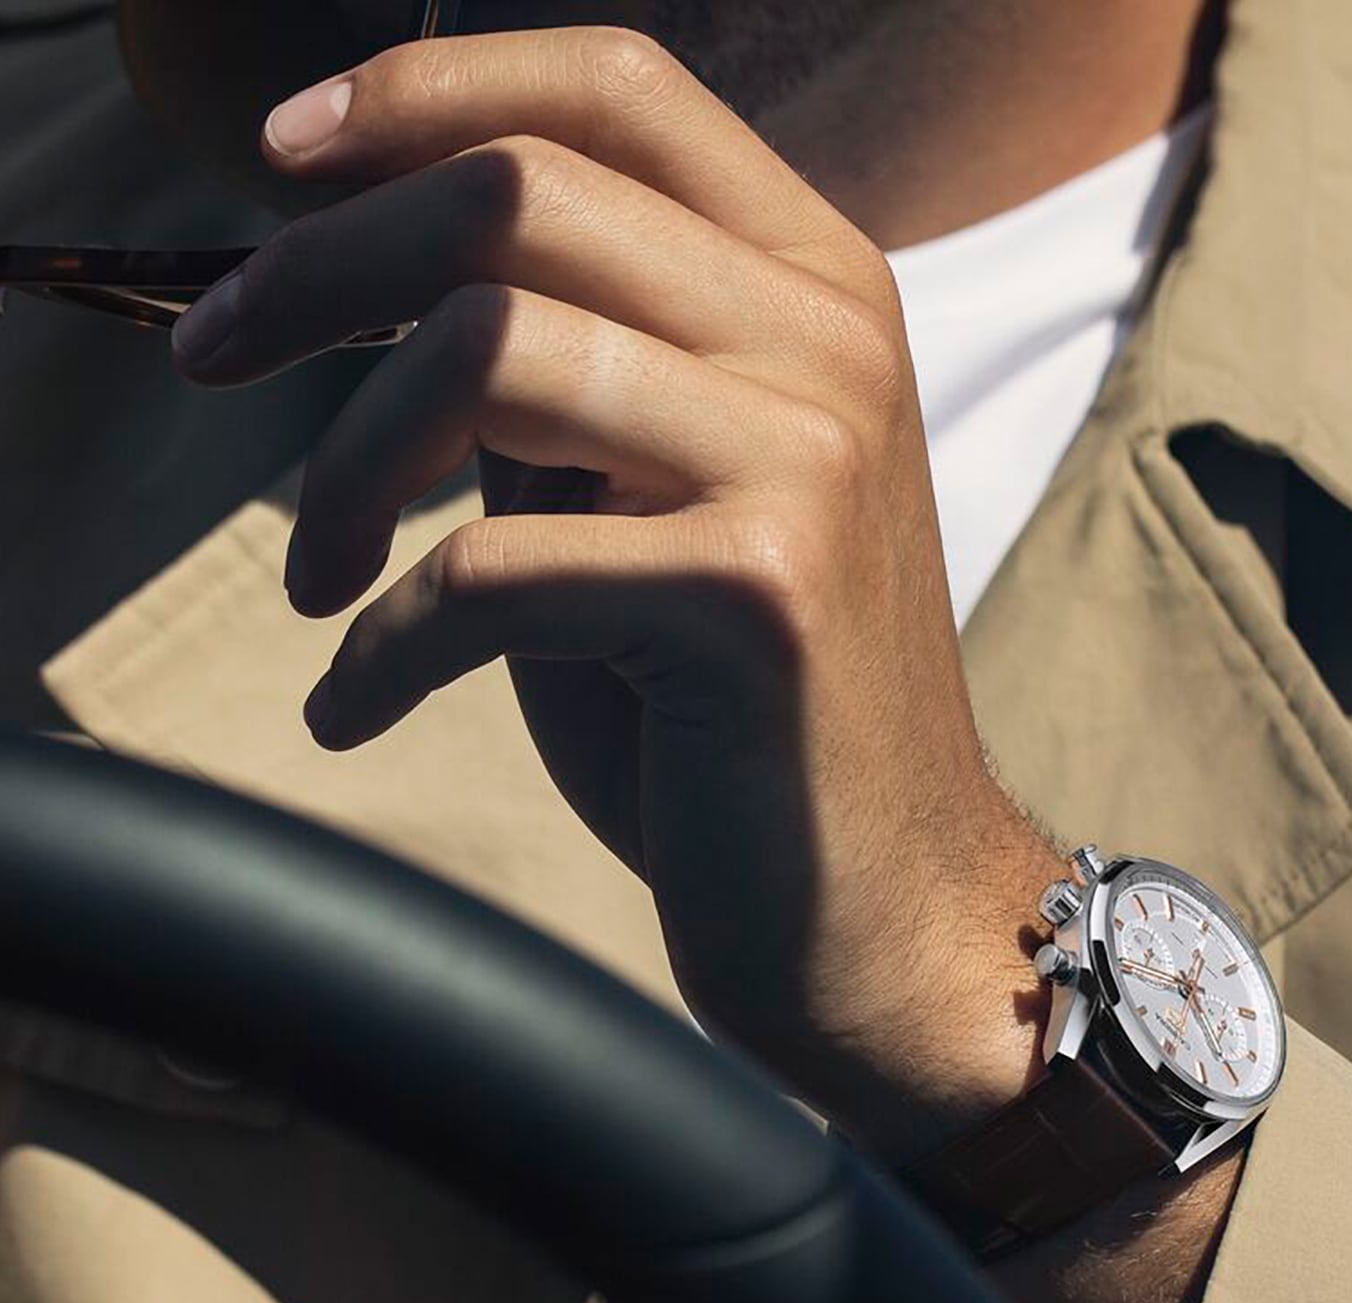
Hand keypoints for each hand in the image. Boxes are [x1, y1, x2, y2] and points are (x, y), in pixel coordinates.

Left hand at [175, 25, 1061, 1153]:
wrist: (891, 919)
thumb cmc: (752, 727)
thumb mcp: (665, 503)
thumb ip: (572, 378)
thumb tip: (380, 273)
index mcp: (823, 292)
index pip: (613, 87)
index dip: (421, 92)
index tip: (281, 160)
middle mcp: (832, 348)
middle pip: (514, 191)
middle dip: (316, 268)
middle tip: (213, 358)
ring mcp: (807, 462)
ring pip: (484, 345)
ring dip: (340, 466)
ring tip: (311, 575)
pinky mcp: (753, 597)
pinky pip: (485, 567)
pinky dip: (385, 645)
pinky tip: (355, 707)